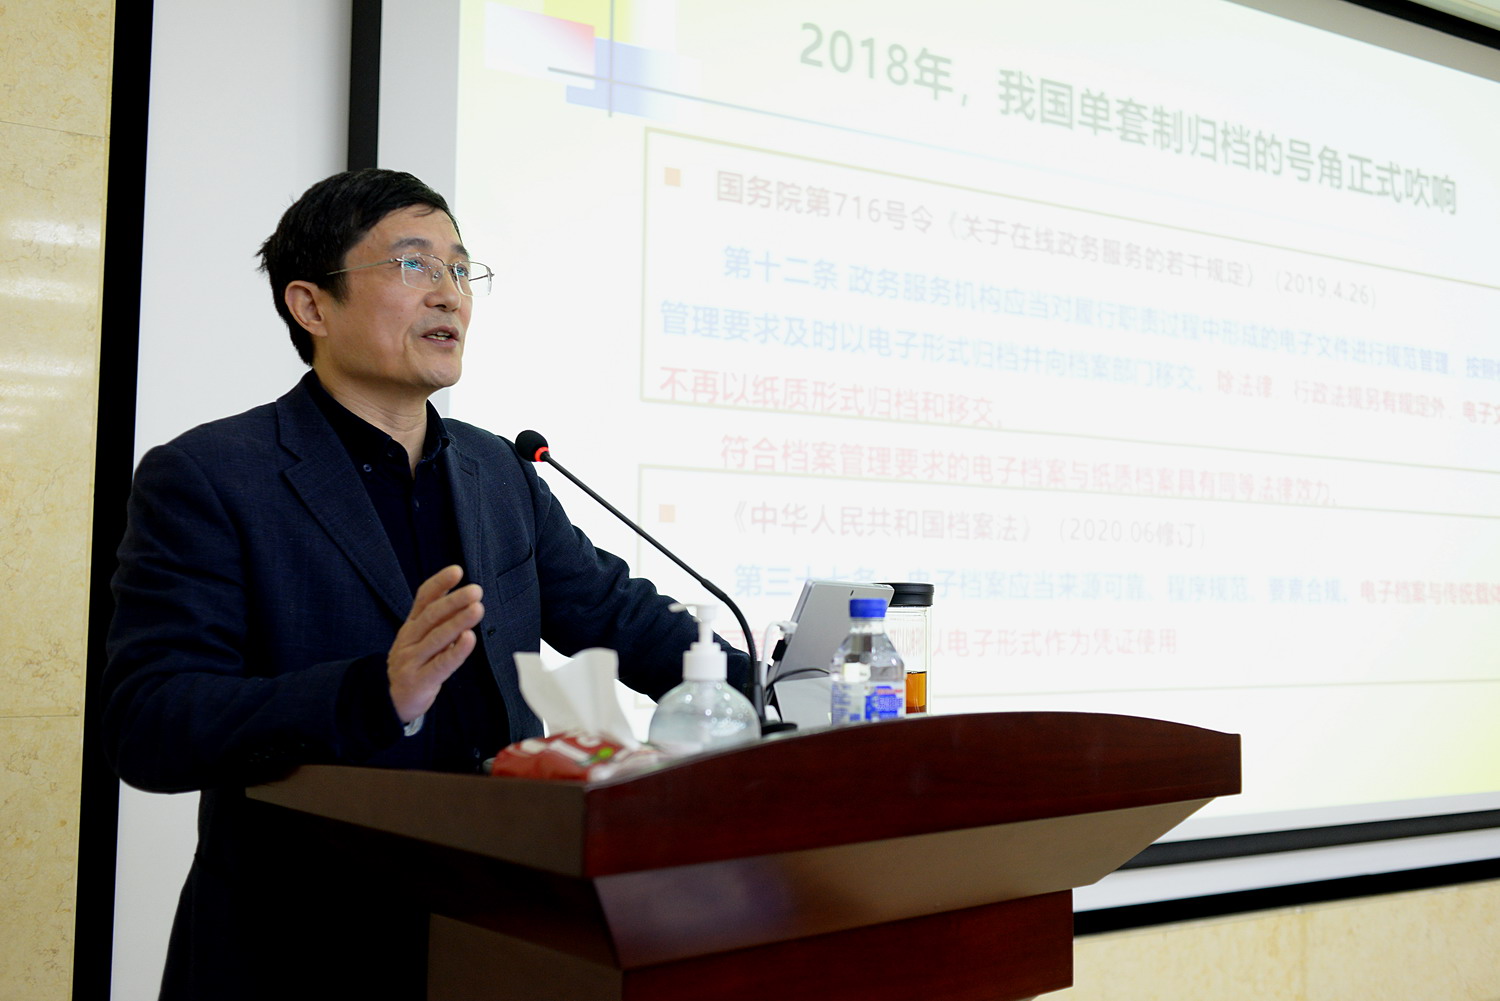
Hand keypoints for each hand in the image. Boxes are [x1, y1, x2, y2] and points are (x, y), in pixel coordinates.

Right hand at [387, 565, 483, 723]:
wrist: (391, 701)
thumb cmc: (414, 664)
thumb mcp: (421, 638)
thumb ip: (437, 618)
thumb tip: (457, 592)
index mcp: (410, 626)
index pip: (422, 599)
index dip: (439, 584)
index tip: (457, 570)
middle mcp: (408, 639)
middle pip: (431, 616)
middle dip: (454, 601)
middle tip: (475, 590)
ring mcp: (411, 660)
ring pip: (436, 638)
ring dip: (458, 622)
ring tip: (477, 609)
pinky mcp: (419, 681)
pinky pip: (440, 664)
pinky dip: (456, 651)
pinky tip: (469, 639)